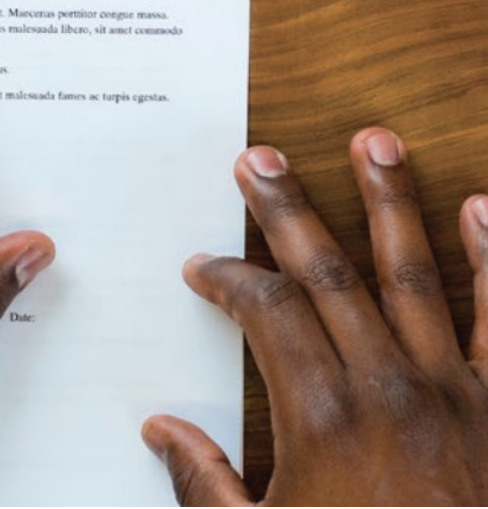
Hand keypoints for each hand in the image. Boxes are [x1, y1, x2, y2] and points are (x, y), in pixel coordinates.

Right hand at [143, 127, 487, 505]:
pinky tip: (481, 206)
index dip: (227, 278)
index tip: (203, 265)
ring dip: (388, 203)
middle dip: (286, 210)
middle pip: (326, 273)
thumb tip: (159, 429)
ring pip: (412, 274)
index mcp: (323, 420)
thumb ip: (204, 487)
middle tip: (258, 158)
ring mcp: (455, 391)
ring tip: (371, 141)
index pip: (262, 312)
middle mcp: (388, 388)